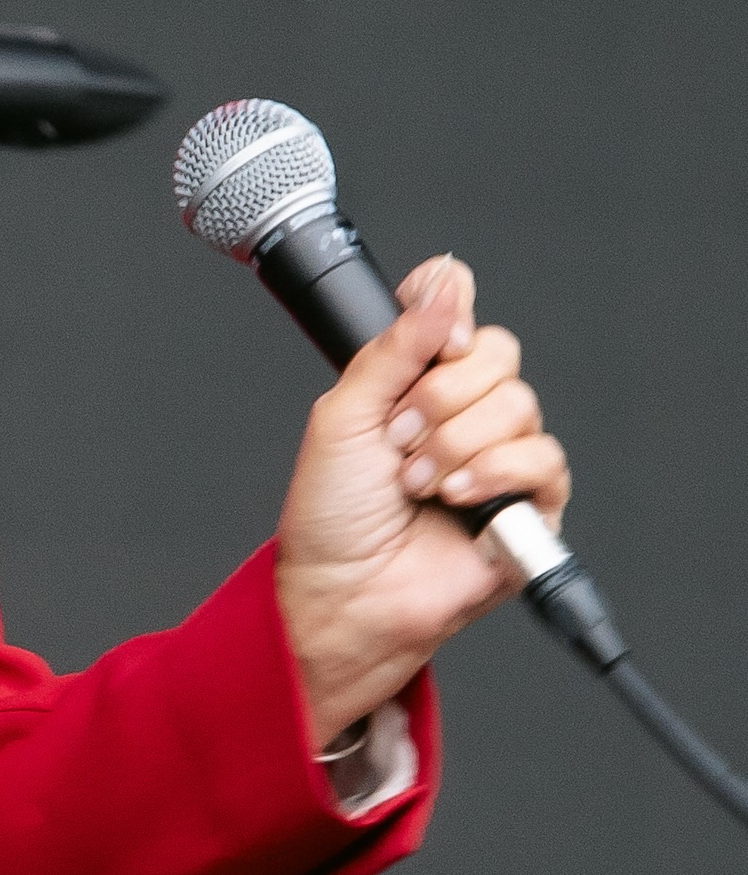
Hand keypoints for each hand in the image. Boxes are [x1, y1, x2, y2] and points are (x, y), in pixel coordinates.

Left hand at [272, 257, 570, 749]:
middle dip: (442, 397)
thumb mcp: (343, 415)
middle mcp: (464, 411)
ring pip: (519, 404)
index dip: (449, 310)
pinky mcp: (529, 504)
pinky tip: (456, 498)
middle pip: (498, 352)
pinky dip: (495, 472)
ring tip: (416, 484)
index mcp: (418, 381)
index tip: (430, 342)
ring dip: (456, 444)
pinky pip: (543, 458)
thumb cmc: (332, 517)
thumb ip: (394, 345)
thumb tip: (446, 282)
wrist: (343, 593)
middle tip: (399, 440)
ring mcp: (499, 455)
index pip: (457, 311)